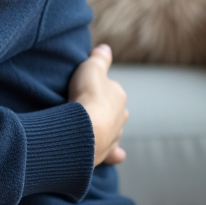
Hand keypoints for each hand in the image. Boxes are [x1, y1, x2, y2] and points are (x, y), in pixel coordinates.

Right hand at [69, 44, 128, 165]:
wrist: (84, 127)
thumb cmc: (87, 95)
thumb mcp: (91, 67)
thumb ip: (100, 58)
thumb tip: (105, 48)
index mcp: (118, 95)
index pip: (112, 90)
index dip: (99, 89)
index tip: (87, 89)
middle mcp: (121, 116)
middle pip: (114, 111)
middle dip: (104, 110)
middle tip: (87, 109)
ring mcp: (115, 135)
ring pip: (113, 131)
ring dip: (106, 129)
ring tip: (90, 128)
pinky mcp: (106, 152)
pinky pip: (113, 153)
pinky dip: (114, 154)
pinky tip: (116, 156)